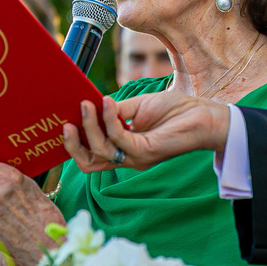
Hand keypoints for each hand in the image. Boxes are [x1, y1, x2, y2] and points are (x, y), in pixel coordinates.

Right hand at [62, 91, 230, 172]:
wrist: (203, 114)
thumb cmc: (174, 109)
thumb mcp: (137, 107)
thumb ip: (114, 111)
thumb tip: (90, 104)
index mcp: (122, 148)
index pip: (90, 155)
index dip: (73, 142)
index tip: (63, 120)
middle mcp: (126, 158)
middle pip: (88, 163)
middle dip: (73, 145)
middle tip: (65, 123)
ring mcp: (136, 157)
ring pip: (100, 151)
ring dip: (90, 126)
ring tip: (88, 103)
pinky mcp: (146, 151)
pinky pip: (119, 138)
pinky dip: (109, 119)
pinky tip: (108, 102)